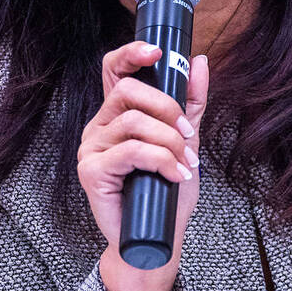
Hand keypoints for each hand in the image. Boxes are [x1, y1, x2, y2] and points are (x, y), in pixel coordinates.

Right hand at [77, 41, 208, 290]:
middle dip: (167, 108)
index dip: (131, 53)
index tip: (159, 52)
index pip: (113, 69)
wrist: (156, 238)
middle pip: (127, 90)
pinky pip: (131, 151)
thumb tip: (200, 62)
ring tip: (185, 164)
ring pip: (133, 122)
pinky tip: (175, 175)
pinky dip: (162, 160)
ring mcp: (92, 148)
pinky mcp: (91, 171)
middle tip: (187, 135)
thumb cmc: (166, 192)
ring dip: (169, 142)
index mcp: (117, 114)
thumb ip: (192, 103)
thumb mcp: (186, 141)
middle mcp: (99, 126)